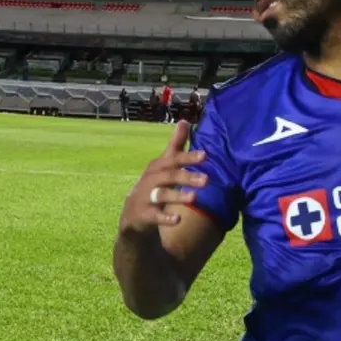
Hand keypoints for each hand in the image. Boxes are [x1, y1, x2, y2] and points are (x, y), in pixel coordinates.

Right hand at [119, 120, 208, 235]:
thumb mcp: (164, 165)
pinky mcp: (144, 215)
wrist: (133, 215)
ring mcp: (146, 198)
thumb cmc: (154, 185)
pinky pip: (154, 217)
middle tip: (207, 180)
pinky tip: (178, 219)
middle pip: (169, 176)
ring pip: (162, 195)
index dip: (188, 157)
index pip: (173, 159)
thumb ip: (176, 145)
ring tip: (195, 198)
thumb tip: (184, 121)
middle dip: (187, 176)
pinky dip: (165, 218)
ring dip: (178, 195)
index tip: (205, 155)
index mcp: (158, 167)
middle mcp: (151, 180)